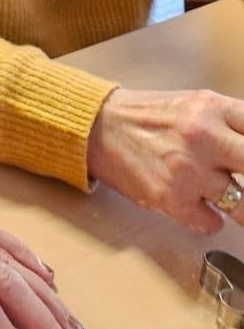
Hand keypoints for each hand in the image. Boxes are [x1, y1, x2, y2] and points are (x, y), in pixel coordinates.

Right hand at [87, 86, 243, 232]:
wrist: (99, 127)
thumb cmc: (148, 117)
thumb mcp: (194, 105)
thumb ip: (231, 124)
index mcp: (211, 107)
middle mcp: (204, 136)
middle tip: (240, 180)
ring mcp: (189, 170)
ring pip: (243, 206)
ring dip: (236, 205)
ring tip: (221, 193)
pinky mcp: (172, 199)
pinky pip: (213, 223)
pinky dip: (208, 217)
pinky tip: (195, 201)